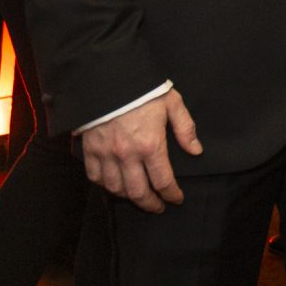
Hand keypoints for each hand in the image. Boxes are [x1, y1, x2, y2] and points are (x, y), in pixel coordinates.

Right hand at [79, 90, 201, 212]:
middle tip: (158, 207)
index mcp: (151, 145)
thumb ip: (185, 129)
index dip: (172, 194)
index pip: (163, 180)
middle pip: (138, 192)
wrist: (108, 79)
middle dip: (150, 204)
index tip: (177, 199)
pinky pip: (95, 177)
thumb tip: (196, 150)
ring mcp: (106, 154)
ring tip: (138, 197)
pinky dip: (105, 185)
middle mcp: (127, 155)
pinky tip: (113, 185)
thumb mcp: (172, 104)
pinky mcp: (90, 150)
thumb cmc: (143, 91)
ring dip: (128, 197)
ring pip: (115, 188)